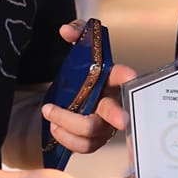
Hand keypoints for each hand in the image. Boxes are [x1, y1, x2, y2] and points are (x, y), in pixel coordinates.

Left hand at [39, 22, 135, 156]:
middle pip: (117, 112)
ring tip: (49, 111)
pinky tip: (54, 126)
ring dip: (68, 122)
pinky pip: (83, 146)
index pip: (121, 76)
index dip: (125, 76)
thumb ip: (77, 33)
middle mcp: (113, 103)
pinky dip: (66, 137)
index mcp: (112, 80)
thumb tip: (66, 31)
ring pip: (93, 130)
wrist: (71, 101)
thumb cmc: (82, 74)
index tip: (128, 74)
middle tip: (120, 119)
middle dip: (118, 115)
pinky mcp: (94, 141)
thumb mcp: (79, 50)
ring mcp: (106, 126)